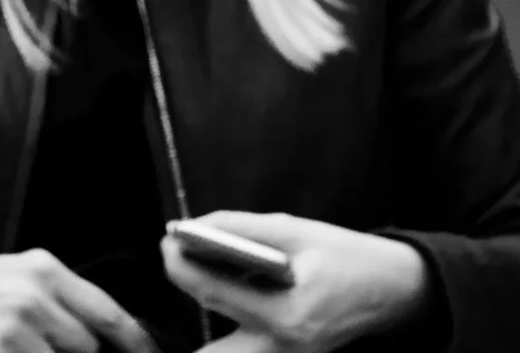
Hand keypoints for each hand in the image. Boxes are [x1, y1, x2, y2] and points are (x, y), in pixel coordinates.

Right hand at [0, 245, 159, 352]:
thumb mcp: (10, 276)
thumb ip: (56, 301)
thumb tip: (97, 339)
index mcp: (42, 270)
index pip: (112, 316)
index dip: (137, 345)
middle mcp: (34, 296)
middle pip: (88, 348)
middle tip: (39, 346)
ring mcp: (13, 329)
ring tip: (5, 344)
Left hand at [161, 212, 429, 352]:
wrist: (400, 290)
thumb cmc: (350, 258)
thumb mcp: (295, 231)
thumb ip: (239, 228)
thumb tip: (189, 227)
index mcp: (289, 317)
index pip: (211, 292)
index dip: (179, 263)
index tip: (167, 238)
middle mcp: (286, 347)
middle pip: (210, 342)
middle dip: (189, 297)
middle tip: (178, 258)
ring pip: (224, 352)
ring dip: (208, 317)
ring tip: (201, 272)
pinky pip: (242, 349)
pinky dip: (228, 323)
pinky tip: (227, 288)